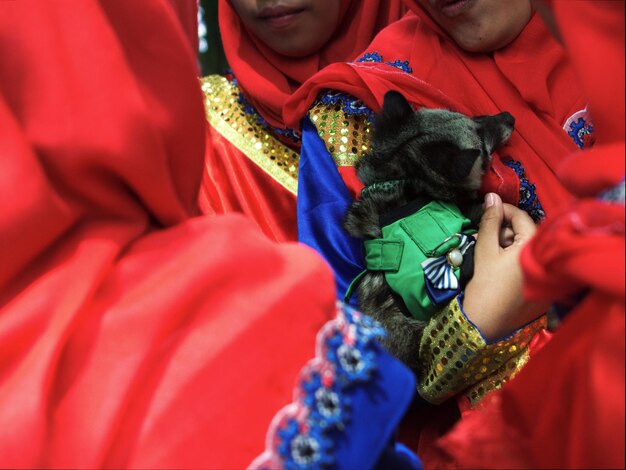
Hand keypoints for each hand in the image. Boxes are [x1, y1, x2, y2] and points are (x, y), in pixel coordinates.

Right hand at [462, 193, 547, 340]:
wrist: (485, 325)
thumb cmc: (485, 286)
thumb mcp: (485, 250)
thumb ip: (489, 222)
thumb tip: (491, 197)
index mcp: (535, 248)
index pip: (522, 218)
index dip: (503, 212)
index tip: (488, 212)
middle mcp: (548, 260)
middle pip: (528, 234)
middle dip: (507, 231)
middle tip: (487, 238)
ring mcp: (549, 277)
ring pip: (530, 250)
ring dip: (512, 246)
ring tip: (491, 255)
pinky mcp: (545, 290)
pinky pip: (534, 266)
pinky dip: (519, 262)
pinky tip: (501, 269)